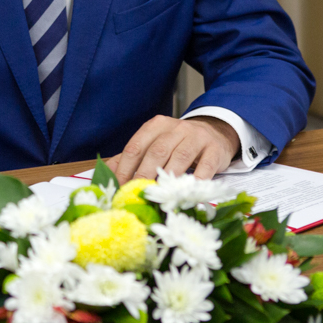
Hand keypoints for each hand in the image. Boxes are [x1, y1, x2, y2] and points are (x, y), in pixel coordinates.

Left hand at [106, 115, 239, 182]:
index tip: (119, 187)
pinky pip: (205, 166)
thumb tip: (107, 171)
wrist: (215, 132)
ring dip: (168, 179)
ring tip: (159, 196)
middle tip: (137, 194)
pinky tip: (187, 193)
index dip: (126, 168)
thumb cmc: (178, 142)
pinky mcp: (214, 150)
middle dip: (144, 175)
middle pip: (156, 152)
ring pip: (180, 158)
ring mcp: (197, 138)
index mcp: (156, 126)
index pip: (136, 146)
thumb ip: (132, 156)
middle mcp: (176, 128)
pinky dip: (196, 181)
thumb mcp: (154, 142)